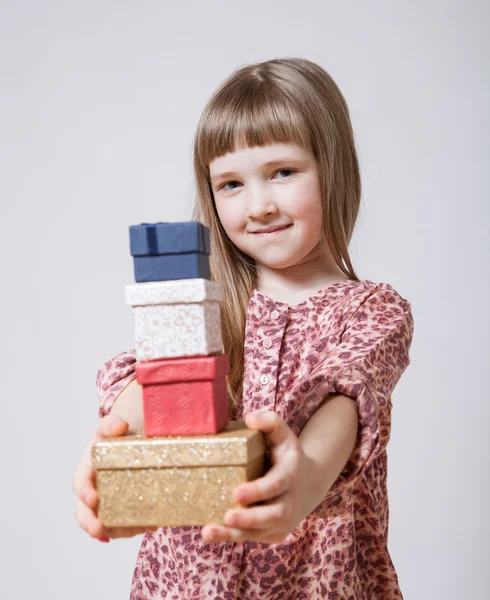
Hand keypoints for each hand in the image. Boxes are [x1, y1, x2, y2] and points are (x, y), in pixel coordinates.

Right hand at [73, 414, 157, 541]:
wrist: (128, 442)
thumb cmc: (114, 435)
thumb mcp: (110, 426)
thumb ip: (111, 424)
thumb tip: (120, 426)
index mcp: (87, 470)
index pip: (80, 484)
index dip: (84, 493)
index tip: (93, 499)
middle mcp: (92, 490)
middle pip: (84, 512)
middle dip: (89, 524)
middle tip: (99, 531)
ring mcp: (105, 502)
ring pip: (105, 523)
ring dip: (118, 530)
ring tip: (139, 528)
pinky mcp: (120, 509)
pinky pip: (122, 524)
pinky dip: (134, 528)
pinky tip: (150, 525)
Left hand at [201, 411, 316, 544]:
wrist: (306, 484)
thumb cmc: (285, 455)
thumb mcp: (283, 435)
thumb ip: (270, 421)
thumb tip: (250, 418)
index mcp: (290, 475)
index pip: (276, 485)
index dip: (258, 491)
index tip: (237, 493)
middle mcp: (289, 502)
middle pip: (272, 515)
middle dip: (249, 518)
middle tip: (228, 516)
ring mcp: (282, 521)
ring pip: (258, 532)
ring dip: (233, 534)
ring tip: (208, 531)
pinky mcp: (272, 534)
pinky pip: (251, 537)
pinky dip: (230, 537)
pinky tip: (210, 532)